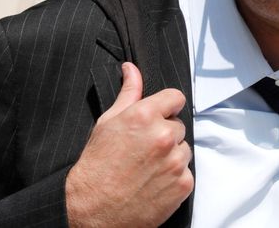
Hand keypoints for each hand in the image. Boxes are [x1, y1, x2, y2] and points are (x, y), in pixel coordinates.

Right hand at [66, 62, 192, 227]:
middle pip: (179, 125)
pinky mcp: (183, 184)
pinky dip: (174, 178)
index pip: (175, 97)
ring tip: (147, 167)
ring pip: (184, 149)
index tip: (158, 117)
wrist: (91, 210)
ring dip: (171, 156)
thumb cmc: (96, 166)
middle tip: (143, 149)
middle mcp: (164, 136)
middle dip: (165, 134)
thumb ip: (128, 93)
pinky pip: (186, 173)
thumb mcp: (108, 122)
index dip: (166, 107)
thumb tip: (131, 69)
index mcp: (145, 116)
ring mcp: (176, 161)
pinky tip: (153, 182)